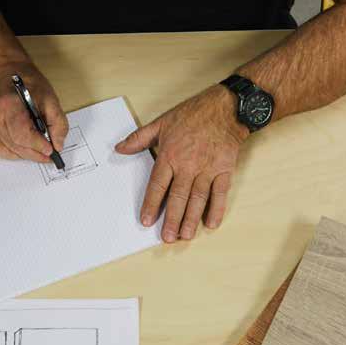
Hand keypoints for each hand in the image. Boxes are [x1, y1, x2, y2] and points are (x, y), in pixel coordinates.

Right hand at [0, 60, 68, 161]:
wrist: (6, 75)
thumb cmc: (28, 85)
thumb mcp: (50, 98)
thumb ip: (58, 122)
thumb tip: (57, 145)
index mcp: (9, 104)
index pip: (21, 133)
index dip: (37, 144)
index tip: (50, 150)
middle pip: (15, 144)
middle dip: (35, 153)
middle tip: (49, 156)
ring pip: (8, 150)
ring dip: (26, 155)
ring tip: (39, 152)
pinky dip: (12, 154)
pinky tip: (23, 150)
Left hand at [115, 86, 248, 242]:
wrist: (226, 108)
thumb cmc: (194, 114)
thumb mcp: (162, 122)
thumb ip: (139, 138)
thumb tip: (120, 148)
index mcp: (170, 155)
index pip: (158, 185)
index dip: (152, 204)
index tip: (147, 220)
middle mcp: (188, 165)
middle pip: (178, 197)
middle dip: (172, 219)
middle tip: (167, 237)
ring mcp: (207, 169)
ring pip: (198, 199)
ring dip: (191, 219)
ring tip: (186, 235)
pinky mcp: (224, 170)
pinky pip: (220, 193)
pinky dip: (216, 209)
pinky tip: (211, 223)